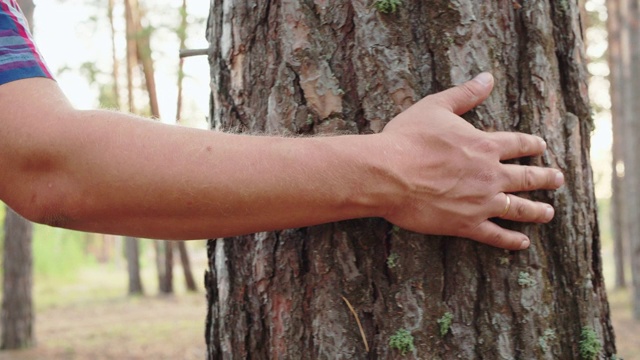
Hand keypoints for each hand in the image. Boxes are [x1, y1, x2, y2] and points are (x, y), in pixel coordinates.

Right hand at [378, 73, 563, 249]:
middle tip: (559, 180)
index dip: (532, 144)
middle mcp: (490, 175)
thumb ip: (464, 94)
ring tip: (549, 213)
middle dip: (546, 178)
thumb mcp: (435, 107)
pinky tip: (522, 243)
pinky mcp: (466, 224)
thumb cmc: (407, 139)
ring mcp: (481, 202)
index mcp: (484, 145)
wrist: (388, 173)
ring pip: (519, 208)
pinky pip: (495, 235)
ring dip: (537, 211)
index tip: (542, 146)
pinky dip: (511, 241)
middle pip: (527, 177)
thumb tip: (487, 77)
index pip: (518, 144)